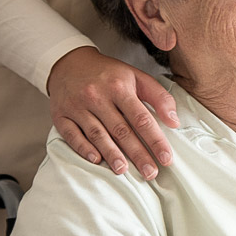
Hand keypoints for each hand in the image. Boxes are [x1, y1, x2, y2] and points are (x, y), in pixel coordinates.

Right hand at [47, 47, 178, 179]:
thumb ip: (159, 97)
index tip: (166, 158)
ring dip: (111, 154)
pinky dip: (83, 148)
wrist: (69, 62)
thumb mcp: (137, 76)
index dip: (155, 140)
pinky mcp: (60, 115)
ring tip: (124, 171)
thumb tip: (175, 121)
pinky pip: (71, 135)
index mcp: (119, 87)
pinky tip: (96, 160)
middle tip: (150, 173)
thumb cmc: (109, 74)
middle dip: (137, 154)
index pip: (141, 118)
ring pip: (97, 134)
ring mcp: (77, 106)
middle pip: (121, 130)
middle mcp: (97, 96)